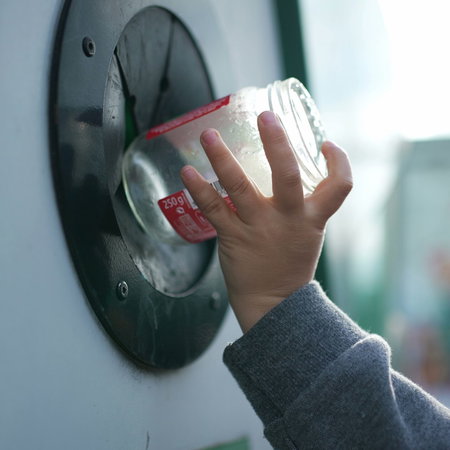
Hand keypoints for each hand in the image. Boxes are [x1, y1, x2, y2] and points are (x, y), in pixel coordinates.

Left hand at [180, 111, 352, 331]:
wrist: (274, 305)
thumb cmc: (289, 265)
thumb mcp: (307, 235)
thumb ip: (301, 207)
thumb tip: (286, 175)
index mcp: (312, 218)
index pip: (340, 186)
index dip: (339, 161)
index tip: (325, 143)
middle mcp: (287, 219)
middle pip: (287, 176)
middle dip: (277, 143)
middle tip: (265, 117)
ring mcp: (258, 227)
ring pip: (240, 187)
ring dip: (222, 158)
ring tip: (209, 135)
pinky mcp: (233, 237)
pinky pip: (213, 209)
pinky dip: (198, 189)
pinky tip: (187, 172)